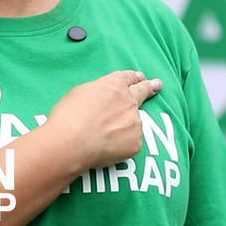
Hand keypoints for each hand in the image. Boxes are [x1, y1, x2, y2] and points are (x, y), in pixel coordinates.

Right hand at [46, 70, 162, 171]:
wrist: (70, 142)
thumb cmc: (68, 117)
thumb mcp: (79, 92)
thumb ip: (98, 91)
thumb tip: (104, 97)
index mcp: (114, 85)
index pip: (128, 78)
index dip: (134, 77)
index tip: (140, 77)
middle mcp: (129, 101)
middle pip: (142, 91)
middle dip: (150, 87)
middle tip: (157, 85)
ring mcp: (135, 121)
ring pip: (133, 122)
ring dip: (125, 126)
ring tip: (106, 135)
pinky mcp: (136, 141)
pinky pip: (130, 142)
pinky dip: (120, 145)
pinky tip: (105, 148)